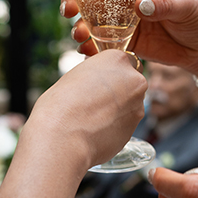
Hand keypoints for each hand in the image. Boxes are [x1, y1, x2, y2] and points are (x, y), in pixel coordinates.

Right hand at [27, 49, 146, 173]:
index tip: (99, 81)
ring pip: (130, 104)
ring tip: (92, 119)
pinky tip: (96, 130)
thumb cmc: (60, 104)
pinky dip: (115, 126)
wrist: (62, 137)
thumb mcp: (75, 76)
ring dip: (117, 109)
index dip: (111, 72)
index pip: (122, 61)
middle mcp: (134, 80)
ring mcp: (137, 106)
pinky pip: (125, 123)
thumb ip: (94, 76)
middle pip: (131, 82)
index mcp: (118, 59)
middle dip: (118, 90)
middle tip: (95, 100)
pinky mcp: (134, 129)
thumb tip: (97, 84)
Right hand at [56, 0, 197, 82]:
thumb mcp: (186, 4)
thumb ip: (163, 4)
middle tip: (69, 11)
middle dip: (73, 0)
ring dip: (79, 26)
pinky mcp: (127, 42)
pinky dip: (91, 48)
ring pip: (92, 20)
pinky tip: (87, 52)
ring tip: (79, 35)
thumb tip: (140, 5)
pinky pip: (102, 43)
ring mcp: (124, 19)